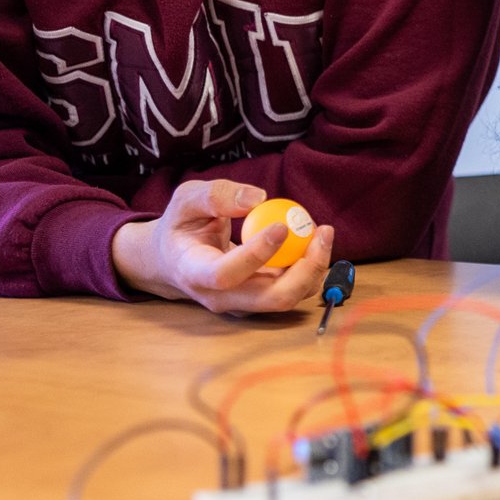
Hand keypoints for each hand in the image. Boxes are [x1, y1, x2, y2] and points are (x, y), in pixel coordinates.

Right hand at [110, 178, 335, 314]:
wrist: (176, 258)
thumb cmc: (182, 226)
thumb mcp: (186, 200)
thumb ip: (216, 196)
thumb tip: (258, 198)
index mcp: (193, 273)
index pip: (226, 274)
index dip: (256, 254)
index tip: (282, 226)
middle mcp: (220, 297)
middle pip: (271, 298)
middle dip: (305, 269)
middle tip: (323, 231)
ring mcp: (243, 304)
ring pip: (289, 297)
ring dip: (314, 266)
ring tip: (321, 231)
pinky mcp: (261, 300)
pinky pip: (294, 289)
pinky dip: (310, 267)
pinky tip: (311, 241)